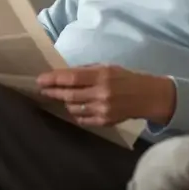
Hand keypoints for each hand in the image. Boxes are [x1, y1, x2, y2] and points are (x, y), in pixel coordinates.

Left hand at [36, 65, 175, 126]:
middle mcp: (101, 93)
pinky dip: (74, 112)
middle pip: (69, 94)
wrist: (147, 97)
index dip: (53, 79)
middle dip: (52, 91)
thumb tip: (63, 75)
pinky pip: (81, 119)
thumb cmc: (125, 78)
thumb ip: (86, 71)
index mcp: (102, 76)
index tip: (40, 80)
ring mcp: (102, 110)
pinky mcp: (104, 122)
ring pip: (73, 108)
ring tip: (59, 97)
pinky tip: (73, 107)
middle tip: (42, 89)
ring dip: (63, 102)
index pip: (71, 78)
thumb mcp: (108, 68)